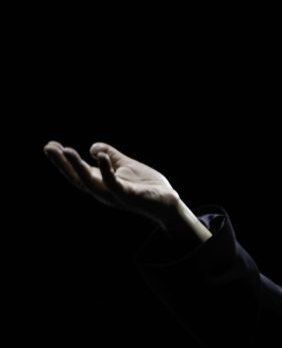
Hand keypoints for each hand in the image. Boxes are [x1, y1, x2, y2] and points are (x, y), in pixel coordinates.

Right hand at [44, 140, 210, 240]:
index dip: (62, 160)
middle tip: (48, 148)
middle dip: (62, 164)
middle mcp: (103, 191)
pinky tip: (100, 156)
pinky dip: (106, 171)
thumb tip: (92, 147)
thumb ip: (110, 155)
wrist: (168, 201)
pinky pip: (114, 184)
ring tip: (67, 151)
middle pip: (77, 178)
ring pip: (90, 183)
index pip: (77, 171)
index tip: (49, 145)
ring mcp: (114, 195)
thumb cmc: (146, 185)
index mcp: (101, 182)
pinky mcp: (129, 196)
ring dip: (77, 167)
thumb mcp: (125, 164)